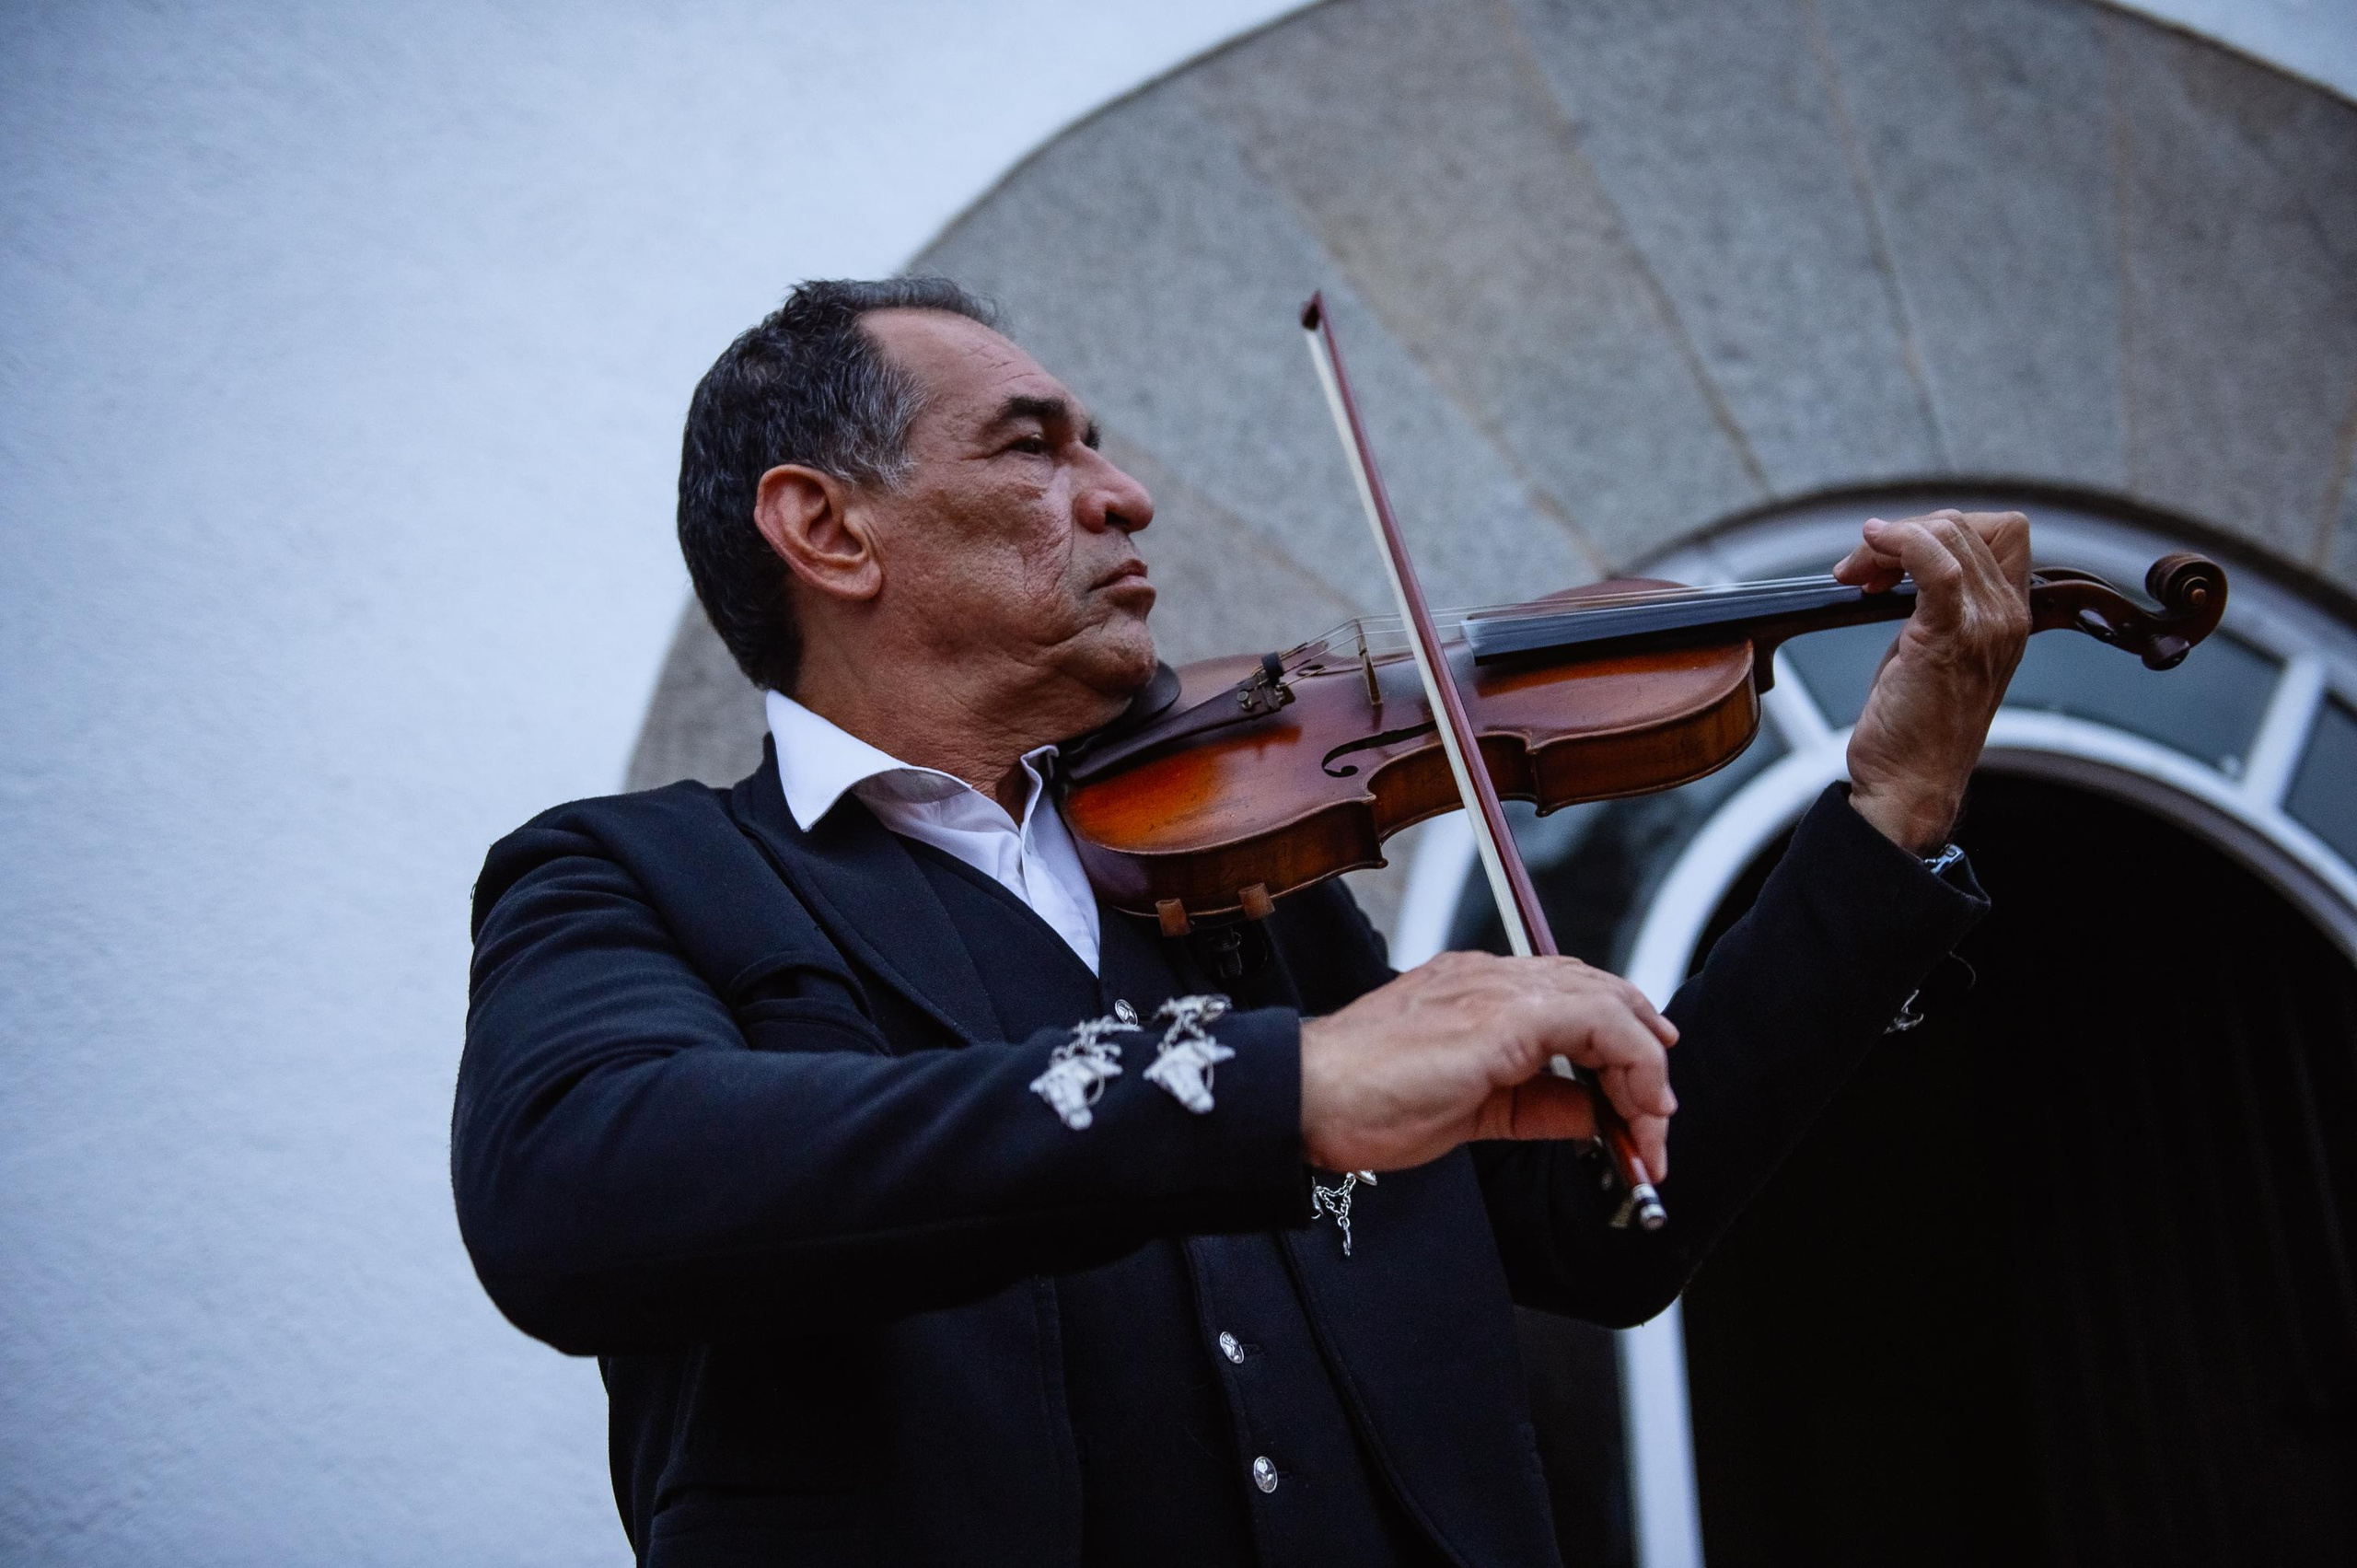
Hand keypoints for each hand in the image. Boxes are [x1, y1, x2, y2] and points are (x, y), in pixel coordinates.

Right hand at [1298, 951, 1677, 1176]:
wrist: (1306, 1095)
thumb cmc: (1364, 1102)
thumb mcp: (1471, 1111)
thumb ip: (1535, 1106)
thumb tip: (1591, 1116)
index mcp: (1475, 990)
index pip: (1571, 996)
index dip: (1619, 1042)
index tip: (1638, 1102)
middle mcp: (1491, 978)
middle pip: (1600, 990)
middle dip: (1644, 1053)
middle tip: (1659, 1114)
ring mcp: (1497, 990)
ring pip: (1608, 1001)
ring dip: (1645, 1066)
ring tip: (1653, 1125)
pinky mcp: (1503, 1017)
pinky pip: (1597, 1024)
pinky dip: (1632, 1064)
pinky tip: (1637, 1107)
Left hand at [1832, 509, 2030, 852]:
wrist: (1909, 784)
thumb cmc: (1913, 727)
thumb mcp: (1933, 652)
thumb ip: (1934, 604)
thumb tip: (1897, 559)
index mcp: (2009, 617)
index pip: (2003, 531)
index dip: (1945, 528)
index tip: (1897, 558)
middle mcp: (2007, 617)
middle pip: (1967, 526)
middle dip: (1905, 532)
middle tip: (1862, 569)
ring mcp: (1984, 627)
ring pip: (1948, 536)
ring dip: (1889, 541)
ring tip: (1855, 573)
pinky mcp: (1949, 638)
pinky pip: (1935, 564)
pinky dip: (1899, 543)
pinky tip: (1867, 551)